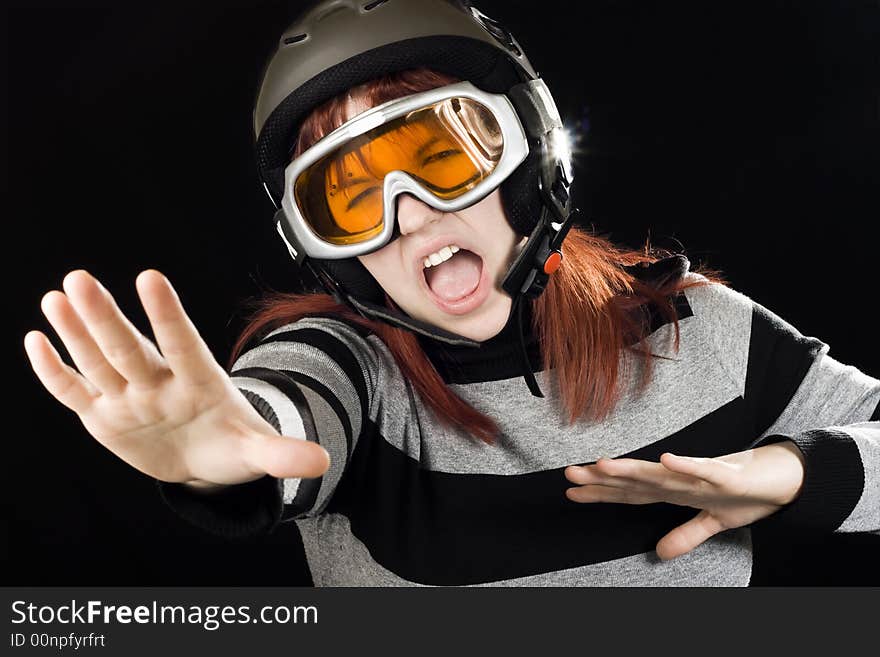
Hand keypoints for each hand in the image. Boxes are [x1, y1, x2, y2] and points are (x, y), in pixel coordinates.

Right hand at [24, 269, 329, 488]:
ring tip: (57, 297)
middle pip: (131, 348)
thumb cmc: (232, 445)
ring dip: (76, 332)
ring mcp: (130, 397)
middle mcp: (160, 383)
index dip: (167, 316)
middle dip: (105, 318)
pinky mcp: (105, 416)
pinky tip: (36, 340)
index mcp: (199, 383)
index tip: (150, 278)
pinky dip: (55, 372)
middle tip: (80, 279)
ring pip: (99, 361)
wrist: (205, 459)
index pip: (184, 345)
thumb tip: (325, 460)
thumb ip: (284, 453)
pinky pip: (75, 391)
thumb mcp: (258, 452)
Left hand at [564, 443, 805, 559]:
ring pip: (660, 473)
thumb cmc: (747, 493)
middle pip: (635, 480)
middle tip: (570, 475)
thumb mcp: (714, 522)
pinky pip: (704, 469)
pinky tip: (665, 459)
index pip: (631, 493)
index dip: (601, 493)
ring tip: (603, 465)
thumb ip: (685, 535)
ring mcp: (701, 476)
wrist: (786, 478)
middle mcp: (681, 480)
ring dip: (632, 469)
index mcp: (676, 491)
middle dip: (602, 478)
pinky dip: (685, 465)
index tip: (571, 492)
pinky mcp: (726, 474)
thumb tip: (659, 553)